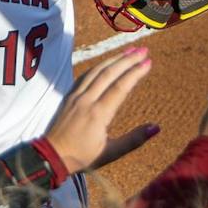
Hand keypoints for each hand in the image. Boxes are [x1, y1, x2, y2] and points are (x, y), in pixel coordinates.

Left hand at [44, 47, 154, 172]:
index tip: (148, 62)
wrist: (51, 155)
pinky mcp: (68, 96)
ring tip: (129, 51)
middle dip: (128, 59)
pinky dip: (98, 66)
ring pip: (96, 71)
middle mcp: (86, 100)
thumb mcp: (111, 153)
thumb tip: (156, 128)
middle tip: (143, 50)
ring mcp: (76, 96)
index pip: (120, 87)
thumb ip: (134, 139)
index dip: (135, 73)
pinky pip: (85, 76)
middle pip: (109, 73)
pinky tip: (106, 62)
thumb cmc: (82, 156)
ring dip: (113, 58)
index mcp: (98, 114)